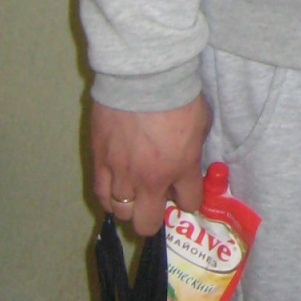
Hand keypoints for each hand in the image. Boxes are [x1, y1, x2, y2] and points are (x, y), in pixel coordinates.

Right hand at [89, 98, 210, 238]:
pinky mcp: (98, 161)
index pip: (189, 203)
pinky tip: (114, 190)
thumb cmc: (178, 96)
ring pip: (121, 212)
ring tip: (133, 194)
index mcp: (181, 169)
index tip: (186, 191)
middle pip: (147, 223)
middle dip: (154, 217)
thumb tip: (188, 160)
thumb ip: (194, 149)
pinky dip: (108, 197)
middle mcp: (150, 179)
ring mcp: (121, 173)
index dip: (189, 199)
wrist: (143, 78)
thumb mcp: (201, 123)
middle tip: (155, 203)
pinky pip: (100, 195)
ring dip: (130, 206)